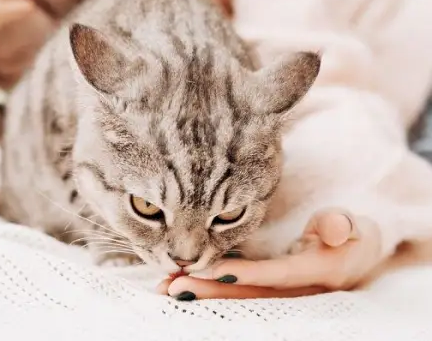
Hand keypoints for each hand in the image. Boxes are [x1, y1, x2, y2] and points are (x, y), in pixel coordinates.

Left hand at [158, 211, 383, 299]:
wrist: (355, 257)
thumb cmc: (352, 237)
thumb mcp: (356, 227)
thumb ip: (343, 225)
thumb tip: (337, 227)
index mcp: (318, 274)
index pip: (278, 275)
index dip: (247, 274)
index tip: (213, 270)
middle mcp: (296, 292)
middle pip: (250, 295)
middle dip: (211, 292)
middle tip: (174, 286)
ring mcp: (281, 295)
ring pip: (239, 298)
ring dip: (204, 295)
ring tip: (167, 288)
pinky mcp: (268, 291)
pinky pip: (237, 293)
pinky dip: (209, 290)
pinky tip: (180, 286)